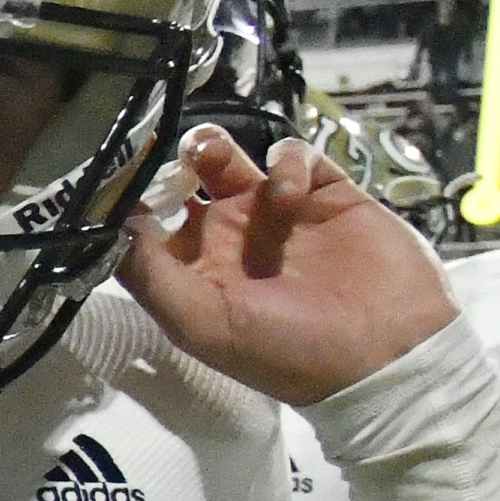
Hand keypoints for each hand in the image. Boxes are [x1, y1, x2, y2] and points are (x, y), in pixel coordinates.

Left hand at [119, 122, 456, 405]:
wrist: (385, 351)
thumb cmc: (287, 350)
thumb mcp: (202, 325)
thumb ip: (152, 279)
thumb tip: (114, 230)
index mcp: (195, 272)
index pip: (147, 227)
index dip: (130, 203)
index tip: (118, 179)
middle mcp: (230, 240)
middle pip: (185, 184)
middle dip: (171, 163)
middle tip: (166, 155)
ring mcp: (276, 214)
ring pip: (232, 161)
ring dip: (215, 150)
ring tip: (212, 156)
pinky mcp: (326, 194)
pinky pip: (295, 159)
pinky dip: (286, 165)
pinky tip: (289, 194)